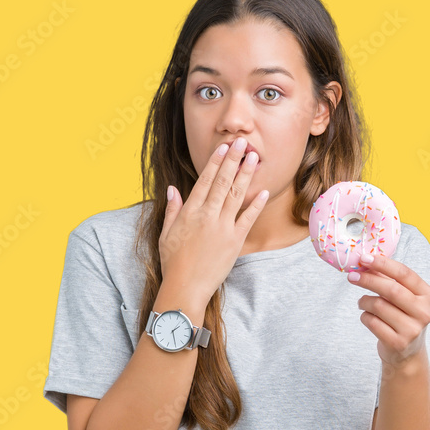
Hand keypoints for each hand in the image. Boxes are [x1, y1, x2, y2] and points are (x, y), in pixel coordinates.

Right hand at [160, 137, 269, 307]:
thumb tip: (172, 189)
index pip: (205, 180)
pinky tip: (264, 191)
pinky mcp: (235, 241)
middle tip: (242, 142)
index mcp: (190, 212)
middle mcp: (207, 215)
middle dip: (233, 160)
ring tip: (254, 158)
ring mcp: (222, 228)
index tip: (223, 147)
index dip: (215, 162)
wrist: (185, 287)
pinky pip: (248, 219)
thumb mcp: (166, 233)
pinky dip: (256, 205)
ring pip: (237, 195)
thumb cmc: (173, 262)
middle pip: (223, 182)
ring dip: (246, 175)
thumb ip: (172, 209)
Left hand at [346, 253, 429, 367]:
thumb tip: (365, 262)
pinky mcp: (398, 343)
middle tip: (352, 276)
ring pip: (378, 306)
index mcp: (426, 295)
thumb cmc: (400, 316)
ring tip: (362, 303)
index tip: (364, 258)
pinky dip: (364, 316)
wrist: (406, 352)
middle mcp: (423, 312)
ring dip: (364, 301)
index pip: (404, 274)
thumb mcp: (399, 297)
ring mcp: (412, 329)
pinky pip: (372, 322)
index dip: (383, 264)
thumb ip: (386, 279)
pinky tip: (368, 317)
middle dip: (368, 280)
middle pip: (391, 290)